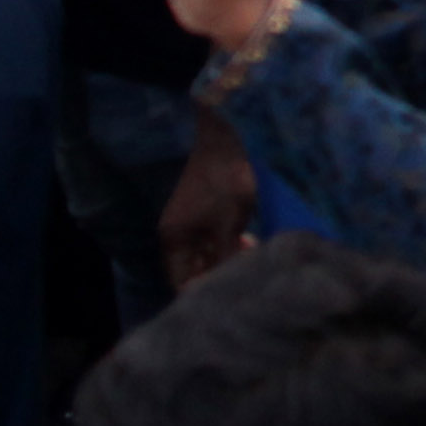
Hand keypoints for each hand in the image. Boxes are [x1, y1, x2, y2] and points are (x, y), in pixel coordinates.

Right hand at [157, 112, 255, 287]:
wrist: (215, 135)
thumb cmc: (221, 179)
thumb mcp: (229, 221)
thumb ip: (226, 255)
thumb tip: (229, 282)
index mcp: (174, 243)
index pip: (184, 283)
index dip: (208, 290)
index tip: (235, 284)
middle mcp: (175, 236)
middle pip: (195, 269)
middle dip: (222, 271)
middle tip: (248, 264)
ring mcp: (187, 223)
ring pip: (205, 253)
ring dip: (226, 256)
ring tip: (250, 247)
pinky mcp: (200, 211)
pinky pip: (210, 237)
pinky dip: (226, 241)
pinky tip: (245, 235)